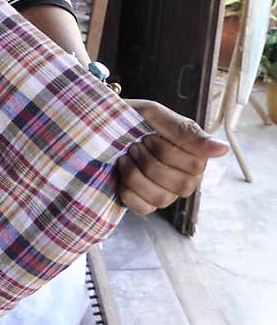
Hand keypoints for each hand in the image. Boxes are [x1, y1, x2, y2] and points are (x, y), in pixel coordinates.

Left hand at [116, 100, 227, 214]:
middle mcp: (185, 179)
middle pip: (182, 186)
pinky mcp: (145, 205)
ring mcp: (166, 194)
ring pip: (162, 199)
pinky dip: (127, 189)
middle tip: (135, 145)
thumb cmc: (132, 119)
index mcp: (194, 156)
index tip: (149, 135)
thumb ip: (188, 133)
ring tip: (126, 157)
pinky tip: (120, 173)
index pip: (195, 167)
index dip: (166, 151)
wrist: (101, 127)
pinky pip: (142, 208)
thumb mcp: (158, 116)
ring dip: (136, 175)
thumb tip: (224, 149)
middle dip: (150, 162)